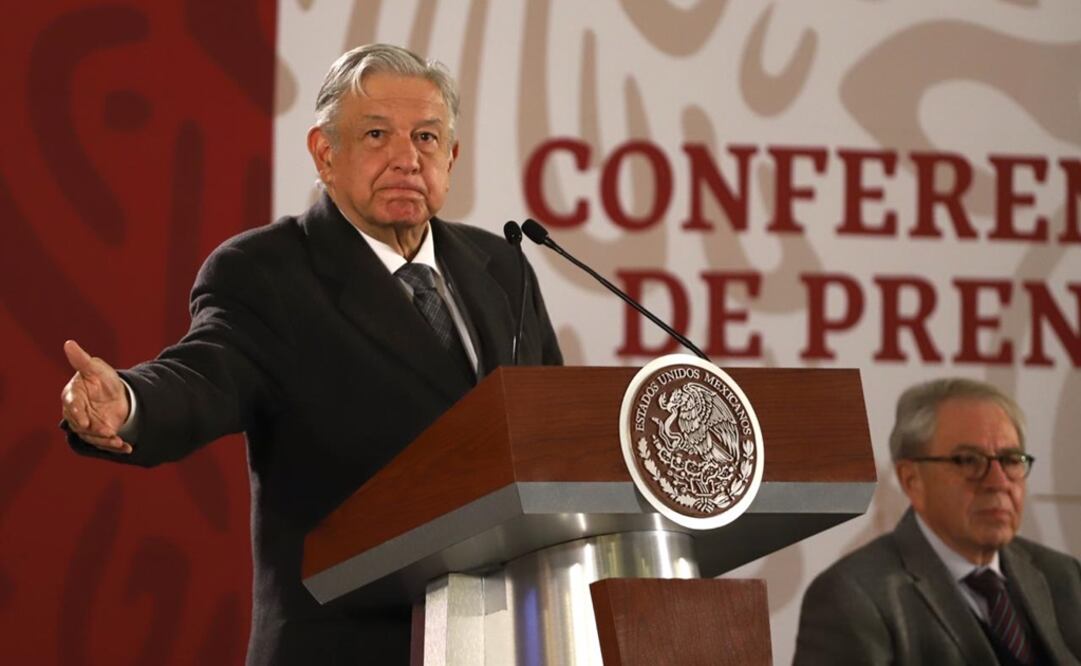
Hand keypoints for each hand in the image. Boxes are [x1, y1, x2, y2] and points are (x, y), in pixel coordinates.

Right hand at [60, 339, 132, 453]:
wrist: (116, 392)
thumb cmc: (101, 378)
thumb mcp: (95, 368)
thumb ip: (81, 359)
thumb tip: (69, 343)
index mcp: (72, 395)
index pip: (71, 405)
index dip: (76, 413)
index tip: (83, 421)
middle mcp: (76, 413)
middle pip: (81, 425)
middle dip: (94, 430)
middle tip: (108, 433)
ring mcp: (87, 425)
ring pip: (92, 437)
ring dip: (105, 441)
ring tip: (119, 442)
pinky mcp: (98, 434)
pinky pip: (105, 442)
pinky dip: (116, 446)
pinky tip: (127, 447)